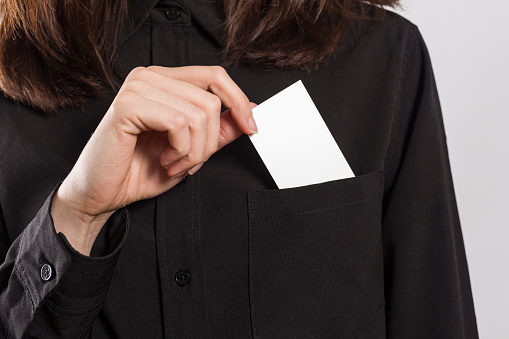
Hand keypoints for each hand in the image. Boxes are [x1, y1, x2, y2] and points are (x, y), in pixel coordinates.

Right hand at [51, 66, 256, 254]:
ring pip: (199, 113)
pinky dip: (180, 150)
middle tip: (191, 164)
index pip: (215, 76)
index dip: (238, 101)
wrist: (101, 194)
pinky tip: (164, 161)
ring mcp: (137, 88)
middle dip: (210, 142)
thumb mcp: (192, 149)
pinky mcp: (128, 105)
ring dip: (194, 151)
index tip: (251, 127)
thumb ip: (218, 129)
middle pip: (211, 99)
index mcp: (165, 82)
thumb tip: (249, 110)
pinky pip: (179, 122)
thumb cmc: (139, 171)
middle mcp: (150, 77)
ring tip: (175, 164)